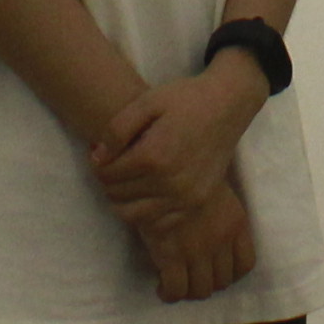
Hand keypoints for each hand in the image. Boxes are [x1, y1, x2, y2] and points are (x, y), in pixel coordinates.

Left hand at [91, 67, 263, 229]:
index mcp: (153, 155)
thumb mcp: (147, 102)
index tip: (101, 154)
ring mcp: (185, 197)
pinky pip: (160, 223)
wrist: (226, 106)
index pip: (107, 174)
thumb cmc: (184, 99)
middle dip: (108, 181)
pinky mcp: (196, 203)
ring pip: (134, 215)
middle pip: (118, 195)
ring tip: (125, 181)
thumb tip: (97, 158)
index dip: (98, 164)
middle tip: (113, 166)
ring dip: (122, 200)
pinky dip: (145, 213)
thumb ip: (117, 129)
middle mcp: (169, 182)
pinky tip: (146, 194)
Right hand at [137, 179, 259, 303]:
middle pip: (222, 280)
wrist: (167, 167)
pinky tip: (162, 288)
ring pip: (201, 290)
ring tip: (177, 283)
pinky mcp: (173, 256)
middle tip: (192, 277)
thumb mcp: (215, 185)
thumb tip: (210, 218)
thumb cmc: (188, 169)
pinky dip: (170, 293)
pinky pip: (176, 289)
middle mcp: (221, 241)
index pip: (245, 263)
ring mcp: (198, 251)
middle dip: (208, 282)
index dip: (231, 273)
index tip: (217, 270)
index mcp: (236, 223)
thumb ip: (219, 208)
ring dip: (190, 290)